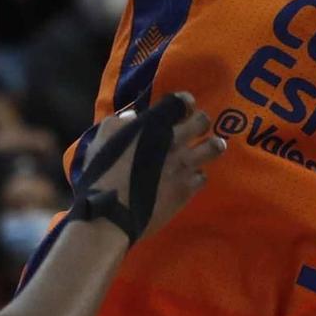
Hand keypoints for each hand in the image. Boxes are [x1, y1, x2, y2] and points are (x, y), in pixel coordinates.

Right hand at [89, 92, 225, 243]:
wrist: (109, 214)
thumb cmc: (100, 175)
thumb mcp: (102, 141)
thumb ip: (118, 124)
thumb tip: (133, 117)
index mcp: (154, 125)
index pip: (182, 102)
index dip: (185, 103)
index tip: (182, 110)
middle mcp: (175, 140)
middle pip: (203, 121)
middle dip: (201, 123)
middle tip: (195, 130)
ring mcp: (184, 165)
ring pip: (214, 147)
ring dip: (211, 146)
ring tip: (206, 150)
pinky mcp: (187, 189)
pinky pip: (203, 177)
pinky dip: (196, 177)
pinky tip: (188, 180)